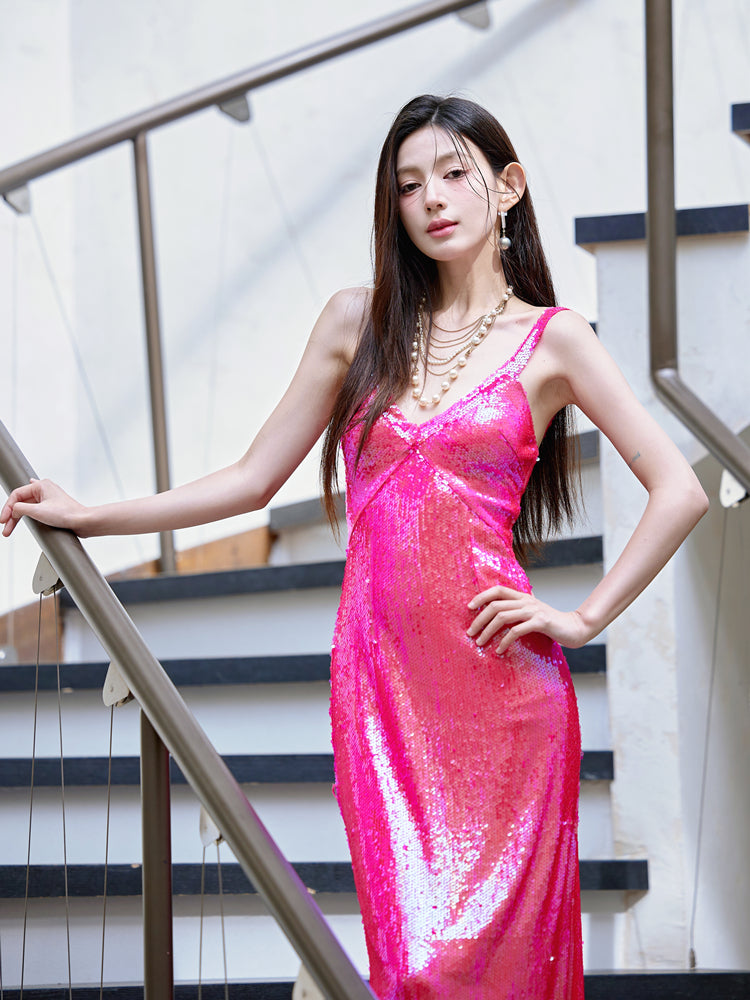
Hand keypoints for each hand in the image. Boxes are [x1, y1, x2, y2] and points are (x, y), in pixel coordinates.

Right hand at [1, 479, 86, 537]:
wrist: (82, 522)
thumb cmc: (67, 514)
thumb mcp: (38, 511)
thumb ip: (21, 508)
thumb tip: (13, 510)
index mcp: (41, 485)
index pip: (16, 495)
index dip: (7, 508)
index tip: (3, 520)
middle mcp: (44, 489)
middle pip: (20, 502)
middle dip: (12, 515)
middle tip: (5, 527)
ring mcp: (48, 498)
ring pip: (27, 506)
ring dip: (18, 517)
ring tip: (10, 528)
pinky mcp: (51, 507)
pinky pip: (34, 508)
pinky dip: (26, 511)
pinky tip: (23, 507)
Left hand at [467, 584, 590, 653]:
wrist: (575, 628)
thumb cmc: (551, 624)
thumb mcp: (532, 613)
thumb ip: (518, 610)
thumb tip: (498, 614)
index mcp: (523, 596)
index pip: (497, 590)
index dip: (481, 596)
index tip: (469, 608)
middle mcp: (526, 601)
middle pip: (495, 605)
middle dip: (479, 620)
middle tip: (470, 634)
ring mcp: (533, 610)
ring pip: (502, 616)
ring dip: (487, 631)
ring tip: (480, 643)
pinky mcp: (540, 622)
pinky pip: (516, 631)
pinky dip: (505, 641)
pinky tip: (500, 650)